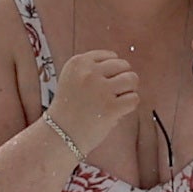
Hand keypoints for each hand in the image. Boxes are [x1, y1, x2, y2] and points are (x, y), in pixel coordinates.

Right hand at [42, 44, 146, 163]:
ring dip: (128, 91)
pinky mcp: (111, 107)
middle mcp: (89, 72)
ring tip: (117, 101)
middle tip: (112, 95)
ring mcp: (100, 89)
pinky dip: (130, 106)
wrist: (59, 135)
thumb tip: (126, 70)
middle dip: (122, 79)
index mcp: (78, 63)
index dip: (112, 71)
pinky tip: (118, 112)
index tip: (102, 84)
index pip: (111, 56)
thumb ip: (95, 70)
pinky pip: (134, 98)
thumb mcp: (74, 80)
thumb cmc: (70, 109)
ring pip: (132, 79)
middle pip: (123, 66)